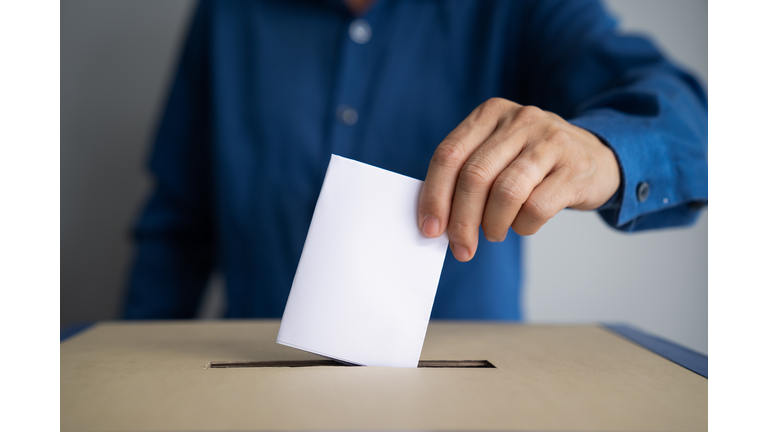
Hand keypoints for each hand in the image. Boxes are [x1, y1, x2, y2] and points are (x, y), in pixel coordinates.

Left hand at [418, 98, 619, 261]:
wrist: (597, 157)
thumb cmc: (535, 163)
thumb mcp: (498, 153)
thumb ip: (467, 175)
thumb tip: (435, 221)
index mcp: (490, 113)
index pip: (449, 155)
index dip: (434, 195)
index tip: (430, 228)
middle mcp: (519, 120)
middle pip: (474, 176)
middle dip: (461, 220)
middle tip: (461, 247)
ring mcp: (550, 141)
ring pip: (505, 193)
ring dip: (493, 225)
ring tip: (494, 233)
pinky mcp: (574, 168)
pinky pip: (536, 207)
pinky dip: (523, 225)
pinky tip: (523, 224)